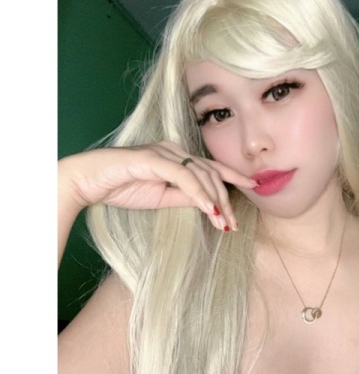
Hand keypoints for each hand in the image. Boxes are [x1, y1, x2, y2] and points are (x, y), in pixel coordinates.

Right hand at [59, 141, 256, 230]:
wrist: (89, 182)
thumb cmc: (122, 187)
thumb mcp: (162, 198)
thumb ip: (185, 197)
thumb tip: (210, 205)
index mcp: (176, 157)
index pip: (211, 166)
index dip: (234, 175)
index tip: (254, 186)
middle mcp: (173, 149)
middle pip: (211, 173)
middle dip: (226, 200)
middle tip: (233, 224)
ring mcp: (164, 152)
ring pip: (201, 175)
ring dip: (215, 201)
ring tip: (224, 223)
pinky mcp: (153, 158)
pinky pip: (183, 176)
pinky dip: (199, 194)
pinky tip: (210, 210)